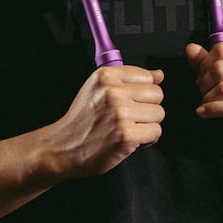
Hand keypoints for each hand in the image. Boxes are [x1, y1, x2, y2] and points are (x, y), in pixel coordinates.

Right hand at [49, 66, 164, 177]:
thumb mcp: (99, 89)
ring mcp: (120, 113)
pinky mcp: (126, 134)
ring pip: (158, 114)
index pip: (148, 76)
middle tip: (129, 118)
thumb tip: (159, 74)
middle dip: (147, 109)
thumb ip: (130, 79)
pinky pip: (155, 132)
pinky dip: (147, 140)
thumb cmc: (83, 120)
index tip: (129, 102)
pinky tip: (129, 140)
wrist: (63, 148)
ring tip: (127, 129)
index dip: (142, 93)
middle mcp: (113, 92)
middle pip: (157, 94)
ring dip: (147, 125)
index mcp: (106, 76)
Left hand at [186, 42, 222, 152]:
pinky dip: (213, 110)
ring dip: (207, 98)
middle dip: (204, 83)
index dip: (205, 64)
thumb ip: (207, 63)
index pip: (221, 49)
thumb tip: (191, 49)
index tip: (202, 76)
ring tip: (204, 104)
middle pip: (220, 68)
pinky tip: (204, 113)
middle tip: (202, 92)